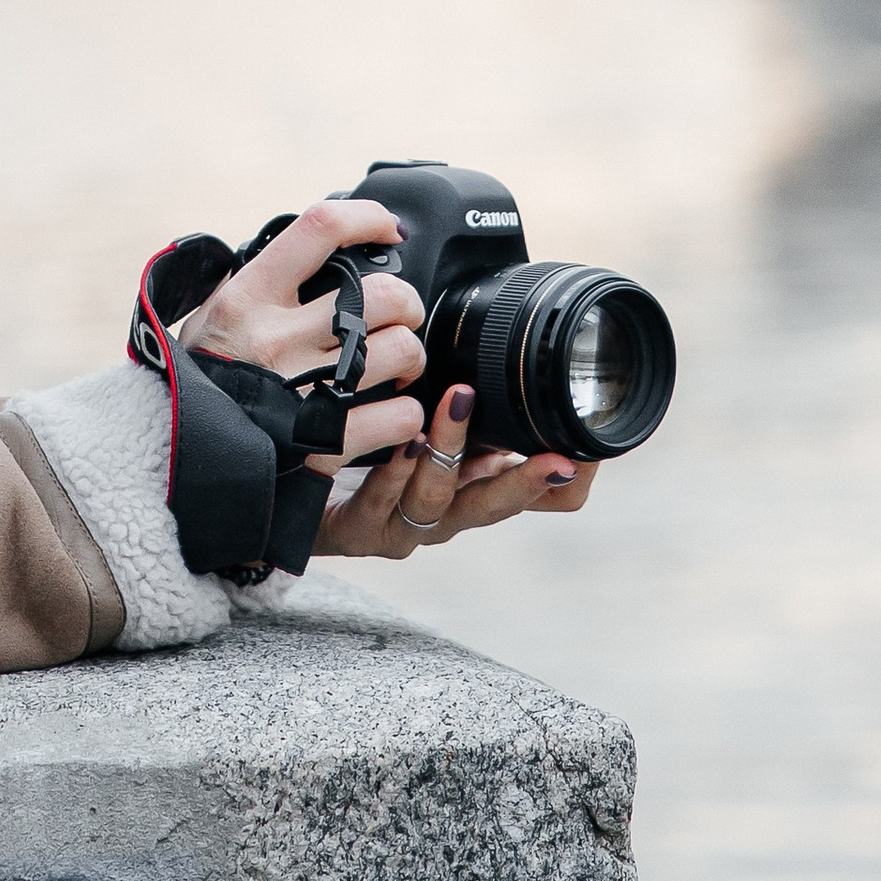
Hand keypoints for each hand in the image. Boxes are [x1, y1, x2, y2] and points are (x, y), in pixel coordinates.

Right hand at [181, 196, 427, 468]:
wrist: (170, 452)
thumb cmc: (197, 379)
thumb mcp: (209, 315)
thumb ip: (249, 281)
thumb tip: (286, 248)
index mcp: (250, 297)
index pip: (319, 229)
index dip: (367, 218)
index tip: (388, 228)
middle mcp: (278, 337)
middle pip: (383, 294)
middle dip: (406, 302)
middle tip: (401, 315)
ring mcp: (303, 389)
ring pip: (400, 350)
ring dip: (411, 358)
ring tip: (399, 367)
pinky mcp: (322, 440)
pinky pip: (396, 416)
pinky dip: (404, 415)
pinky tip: (390, 413)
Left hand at [313, 377, 597, 560]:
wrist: (293, 493)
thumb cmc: (368, 453)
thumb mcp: (432, 426)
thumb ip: (471, 404)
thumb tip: (505, 350)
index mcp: (473, 486)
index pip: (538, 497)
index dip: (569, 482)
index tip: (587, 451)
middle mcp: (444, 513)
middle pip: (496, 507)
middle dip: (526, 481)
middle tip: (556, 458)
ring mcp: (400, 527)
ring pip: (437, 504)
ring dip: (451, 452)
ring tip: (456, 407)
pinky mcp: (353, 530)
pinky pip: (377, 509)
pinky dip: (394, 476)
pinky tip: (404, 444)